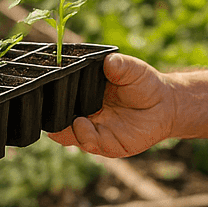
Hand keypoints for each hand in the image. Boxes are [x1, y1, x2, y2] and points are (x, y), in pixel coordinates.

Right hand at [49, 53, 174, 157]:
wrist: (166, 105)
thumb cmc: (144, 83)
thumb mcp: (132, 69)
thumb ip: (119, 65)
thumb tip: (109, 61)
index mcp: (84, 95)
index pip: (60, 98)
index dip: (50, 97)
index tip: (41, 91)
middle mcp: (85, 115)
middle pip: (59, 120)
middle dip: (51, 119)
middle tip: (47, 111)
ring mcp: (95, 131)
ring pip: (70, 136)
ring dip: (66, 130)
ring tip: (71, 120)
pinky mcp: (109, 145)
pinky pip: (92, 145)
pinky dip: (84, 137)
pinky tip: (82, 126)